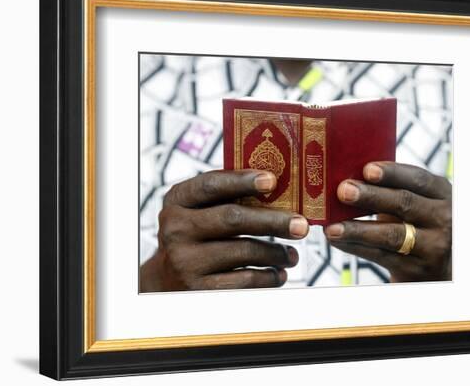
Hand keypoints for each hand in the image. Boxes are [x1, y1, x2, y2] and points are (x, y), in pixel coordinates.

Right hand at [140, 169, 308, 291]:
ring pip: (244, 251)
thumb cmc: (197, 236)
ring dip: (276, 253)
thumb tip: (280, 185)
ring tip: (291, 254)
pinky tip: (278, 273)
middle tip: (301, 225)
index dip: (242, 181)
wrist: (167, 281)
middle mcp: (175, 229)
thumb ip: (227, 196)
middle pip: (233, 218)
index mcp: (177, 200)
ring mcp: (185, 261)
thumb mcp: (199, 210)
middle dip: (273, 220)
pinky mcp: (198, 289)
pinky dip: (268, 276)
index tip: (272, 180)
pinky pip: (245, 280)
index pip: (211, 184)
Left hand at [324, 162, 451, 281]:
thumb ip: (392, 190)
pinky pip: (381, 256)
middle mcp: (444, 219)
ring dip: (357, 229)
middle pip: (404, 203)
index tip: (367, 169)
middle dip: (371, 196)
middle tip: (343, 191)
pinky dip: (355, 247)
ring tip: (332, 226)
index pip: (418, 179)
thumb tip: (347, 177)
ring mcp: (434, 246)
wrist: (438, 269)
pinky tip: (337, 240)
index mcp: (442, 194)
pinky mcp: (418, 270)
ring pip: (391, 235)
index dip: (392, 173)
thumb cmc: (417, 225)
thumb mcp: (416, 204)